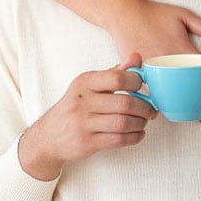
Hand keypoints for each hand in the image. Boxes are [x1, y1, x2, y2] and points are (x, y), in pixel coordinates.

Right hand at [19, 53, 157, 180]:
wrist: (49, 135)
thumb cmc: (75, 106)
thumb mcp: (90, 85)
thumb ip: (115, 72)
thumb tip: (137, 57)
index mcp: (85, 82)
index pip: (117, 78)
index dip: (136, 82)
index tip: (143, 87)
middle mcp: (83, 101)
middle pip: (125, 103)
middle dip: (145, 107)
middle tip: (151, 110)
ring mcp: (83, 123)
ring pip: (123, 123)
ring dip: (140, 123)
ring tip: (144, 121)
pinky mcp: (86, 142)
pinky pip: (118, 140)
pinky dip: (134, 137)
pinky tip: (138, 134)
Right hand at [107, 0, 200, 121]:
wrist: (124, 14)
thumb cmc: (154, 13)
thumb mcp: (183, 14)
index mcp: (182, 49)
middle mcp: (170, 63)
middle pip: (193, 90)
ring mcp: (155, 71)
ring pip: (175, 96)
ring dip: (189, 109)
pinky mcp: (142, 75)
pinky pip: (156, 94)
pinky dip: (166, 104)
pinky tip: (174, 110)